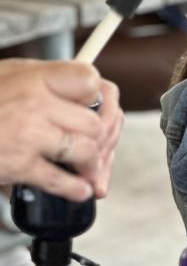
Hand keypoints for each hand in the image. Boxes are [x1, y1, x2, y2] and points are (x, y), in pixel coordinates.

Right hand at [0, 60, 122, 200]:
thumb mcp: (8, 75)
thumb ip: (44, 81)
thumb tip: (81, 90)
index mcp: (35, 77)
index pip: (89, 82)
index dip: (98, 97)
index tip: (96, 108)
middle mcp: (35, 103)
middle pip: (93, 122)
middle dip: (99, 139)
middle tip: (97, 148)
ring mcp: (29, 135)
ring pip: (84, 151)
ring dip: (91, 165)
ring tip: (88, 169)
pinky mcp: (20, 165)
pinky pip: (60, 180)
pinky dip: (75, 189)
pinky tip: (80, 190)